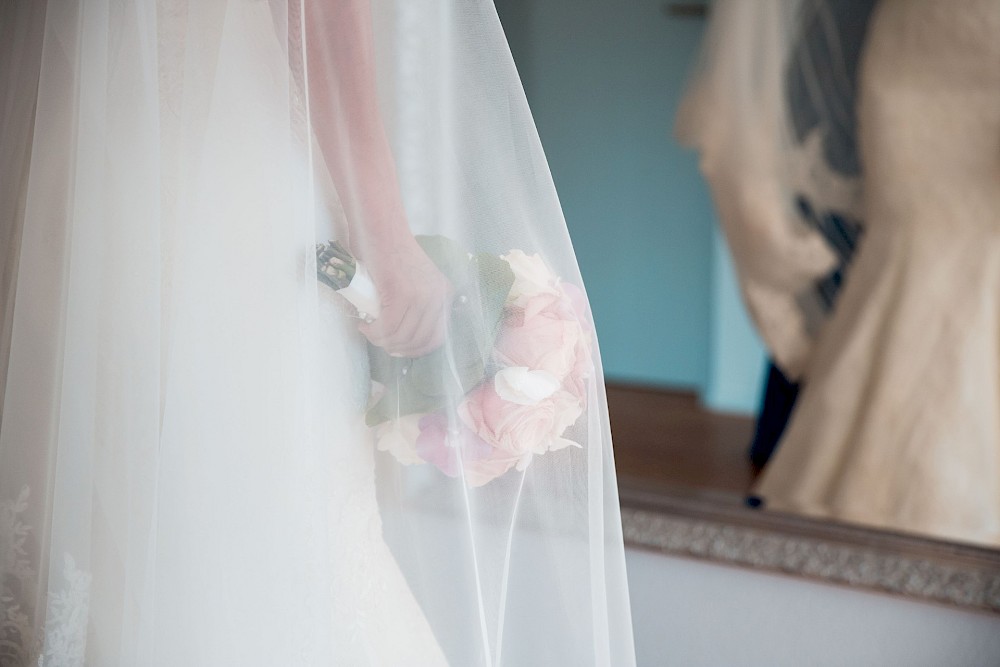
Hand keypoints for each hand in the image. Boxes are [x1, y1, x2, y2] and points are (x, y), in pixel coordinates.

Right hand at [359, 236, 452, 356]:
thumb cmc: (392, 255)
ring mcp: (421, 296)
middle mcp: (438, 296)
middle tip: (380, 341)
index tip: (399, 349)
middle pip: (418, 340)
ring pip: (401, 336)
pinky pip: (387, 327)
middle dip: (396, 348)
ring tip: (369, 332)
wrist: (381, 231)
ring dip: (382, 340)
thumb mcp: (417, 282)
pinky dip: (374, 332)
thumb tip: (406, 338)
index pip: (437, 337)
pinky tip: (365, 326)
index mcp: (444, 294)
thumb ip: (419, 306)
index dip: (416, 349)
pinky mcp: (401, 294)